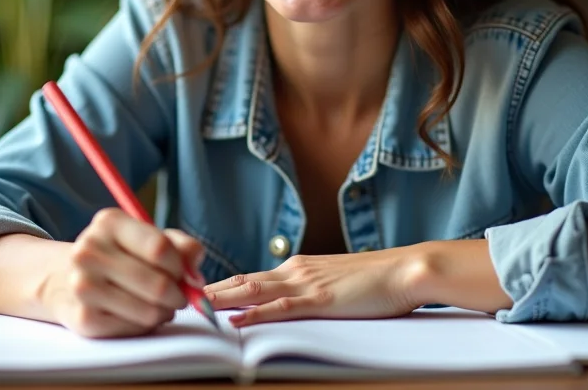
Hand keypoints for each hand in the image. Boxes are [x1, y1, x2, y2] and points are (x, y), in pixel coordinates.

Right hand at [41, 208, 205, 337]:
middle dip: (179, 295)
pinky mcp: (83, 319)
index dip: (181, 267)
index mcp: (109, 222)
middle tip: (180, 297)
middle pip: (158, 284)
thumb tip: (195, 275)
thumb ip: (182, 248)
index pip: (160, 248)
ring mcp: (82, 286)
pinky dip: (145, 325)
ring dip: (164, 312)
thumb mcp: (149, 238)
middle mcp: (89, 251)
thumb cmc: (121, 256)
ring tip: (160, 306)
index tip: (185, 274)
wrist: (67, 278)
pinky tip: (138, 315)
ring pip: (149, 311)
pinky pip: (134, 329)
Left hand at [203, 247, 426, 326]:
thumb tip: (290, 303)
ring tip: (196, 306)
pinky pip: (281, 308)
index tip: (197, 292)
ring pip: (255, 291)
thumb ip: (312, 290)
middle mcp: (297, 270)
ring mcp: (307, 284)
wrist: (406, 270)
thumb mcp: (336, 282)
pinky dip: (255, 314)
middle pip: (244, 281)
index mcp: (300, 267)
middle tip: (181, 297)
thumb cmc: (377, 280)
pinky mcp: (321, 300)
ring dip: (223, 299)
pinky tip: (237, 321)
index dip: (223, 285)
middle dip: (212, 290)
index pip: (252, 276)